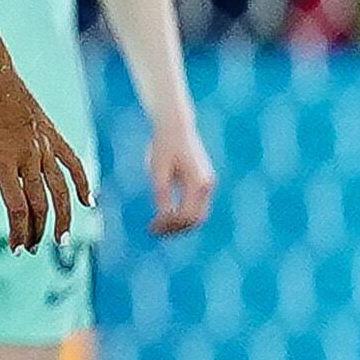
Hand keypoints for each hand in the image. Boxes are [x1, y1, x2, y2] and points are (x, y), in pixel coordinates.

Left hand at [0, 61, 91, 253]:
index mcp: (4, 163)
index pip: (17, 208)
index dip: (19, 231)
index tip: (17, 248)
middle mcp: (29, 157)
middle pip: (40, 203)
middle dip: (37, 230)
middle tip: (31, 249)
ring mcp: (46, 147)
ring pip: (61, 189)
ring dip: (64, 216)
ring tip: (63, 239)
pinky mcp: (55, 138)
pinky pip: (74, 163)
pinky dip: (83, 183)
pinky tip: (89, 202)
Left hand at [145, 122, 216, 237]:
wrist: (176, 127)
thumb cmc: (164, 146)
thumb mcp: (157, 171)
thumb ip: (161, 194)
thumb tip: (163, 218)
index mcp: (198, 183)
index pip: (186, 215)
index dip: (169, 226)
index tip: (151, 229)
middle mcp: (207, 185)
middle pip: (196, 219)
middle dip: (177, 229)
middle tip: (155, 232)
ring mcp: (207, 184)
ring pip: (198, 215)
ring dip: (180, 224)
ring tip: (159, 227)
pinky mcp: (203, 182)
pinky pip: (196, 206)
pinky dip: (183, 215)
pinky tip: (166, 216)